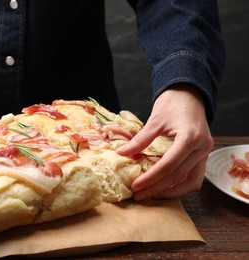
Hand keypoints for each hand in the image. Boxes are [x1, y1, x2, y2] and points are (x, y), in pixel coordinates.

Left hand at [117, 84, 213, 199]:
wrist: (189, 93)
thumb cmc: (173, 102)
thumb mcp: (155, 119)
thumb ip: (141, 139)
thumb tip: (122, 153)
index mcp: (190, 137)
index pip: (169, 165)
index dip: (151, 178)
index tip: (135, 186)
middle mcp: (202, 147)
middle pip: (178, 176)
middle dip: (157, 188)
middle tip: (139, 194)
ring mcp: (205, 152)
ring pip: (191, 182)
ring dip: (171, 191)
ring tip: (151, 194)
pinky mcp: (203, 155)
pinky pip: (195, 177)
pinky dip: (180, 185)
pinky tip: (164, 188)